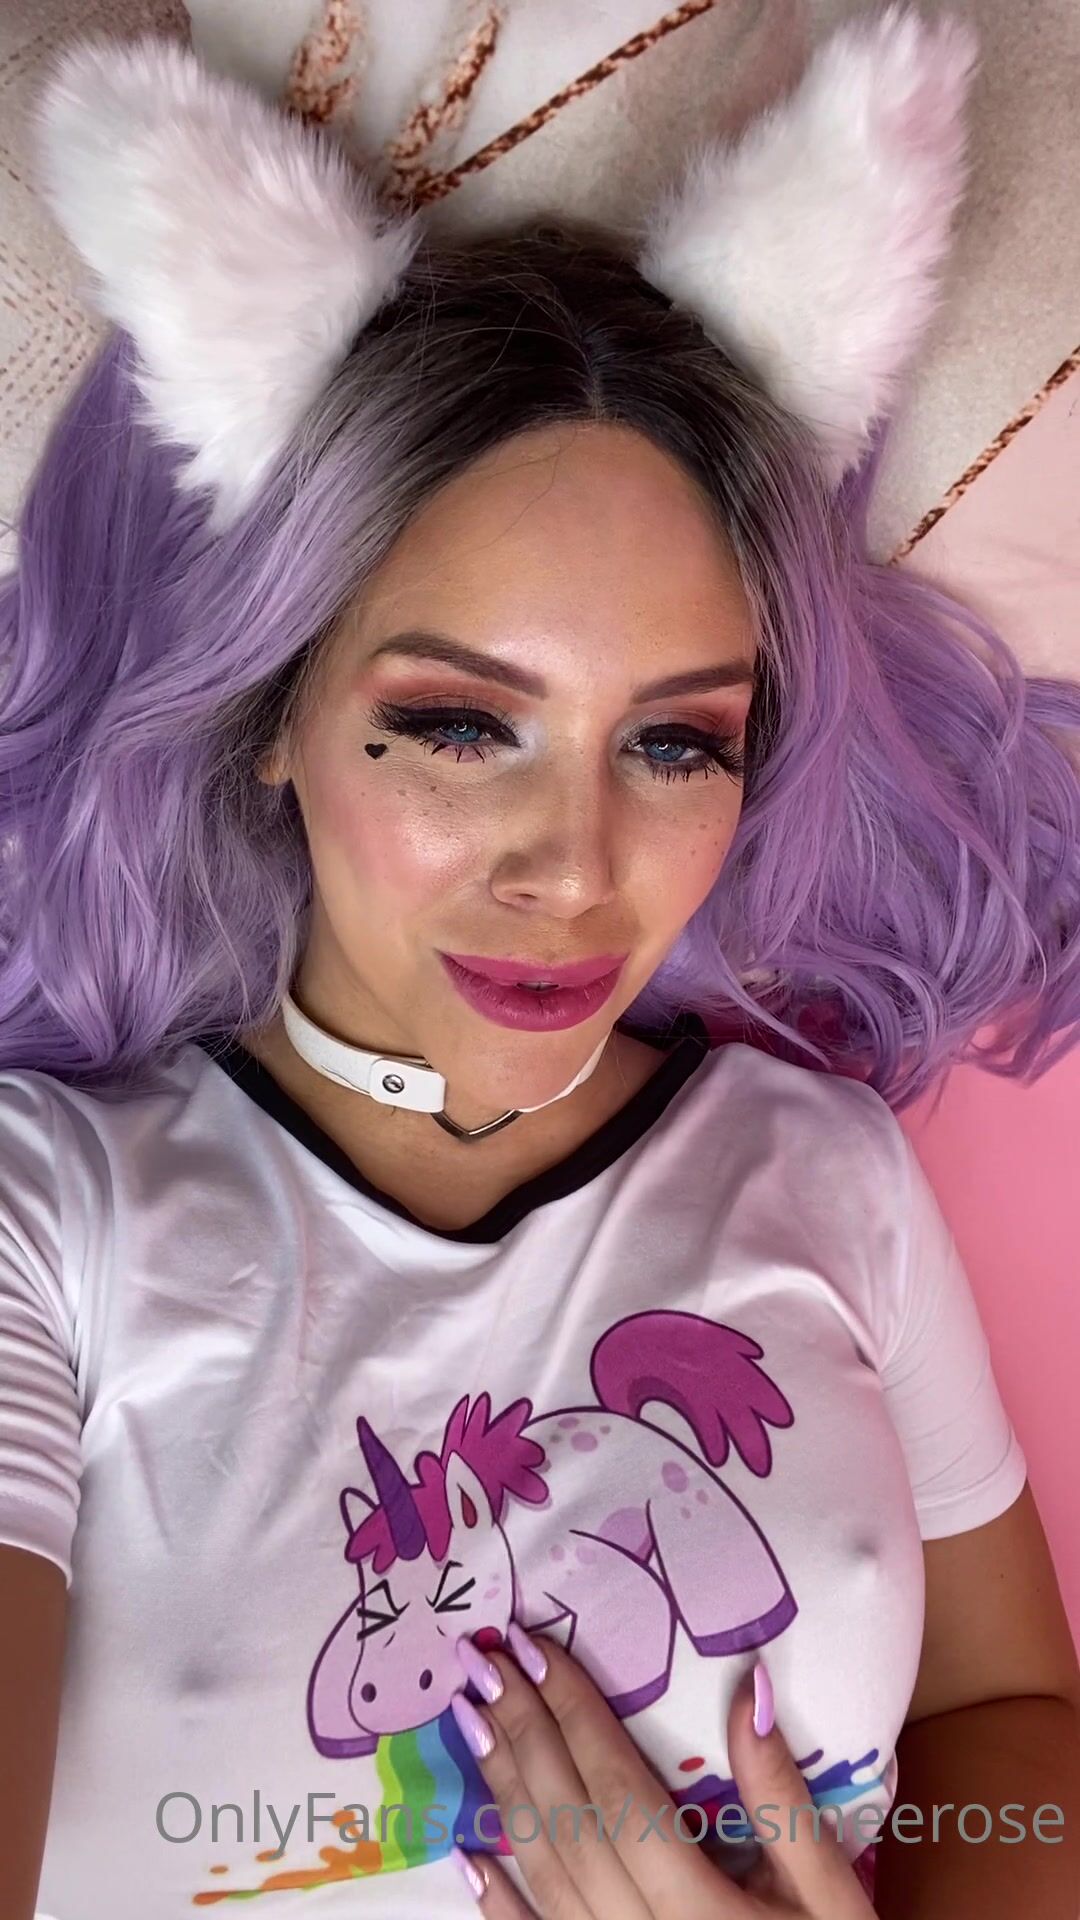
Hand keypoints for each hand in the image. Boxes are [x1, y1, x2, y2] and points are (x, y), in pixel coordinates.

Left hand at [447, 1628, 876, 1916]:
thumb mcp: (829, 1894)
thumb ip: (784, 1799)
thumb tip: (751, 1688)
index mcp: (699, 1910)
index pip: (619, 1792)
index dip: (574, 1714)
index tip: (537, 1646)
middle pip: (570, 1825)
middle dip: (524, 1734)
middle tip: (485, 1662)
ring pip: (545, 1875)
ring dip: (504, 1795)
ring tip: (473, 1720)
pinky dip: (498, 1903)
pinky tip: (467, 1855)